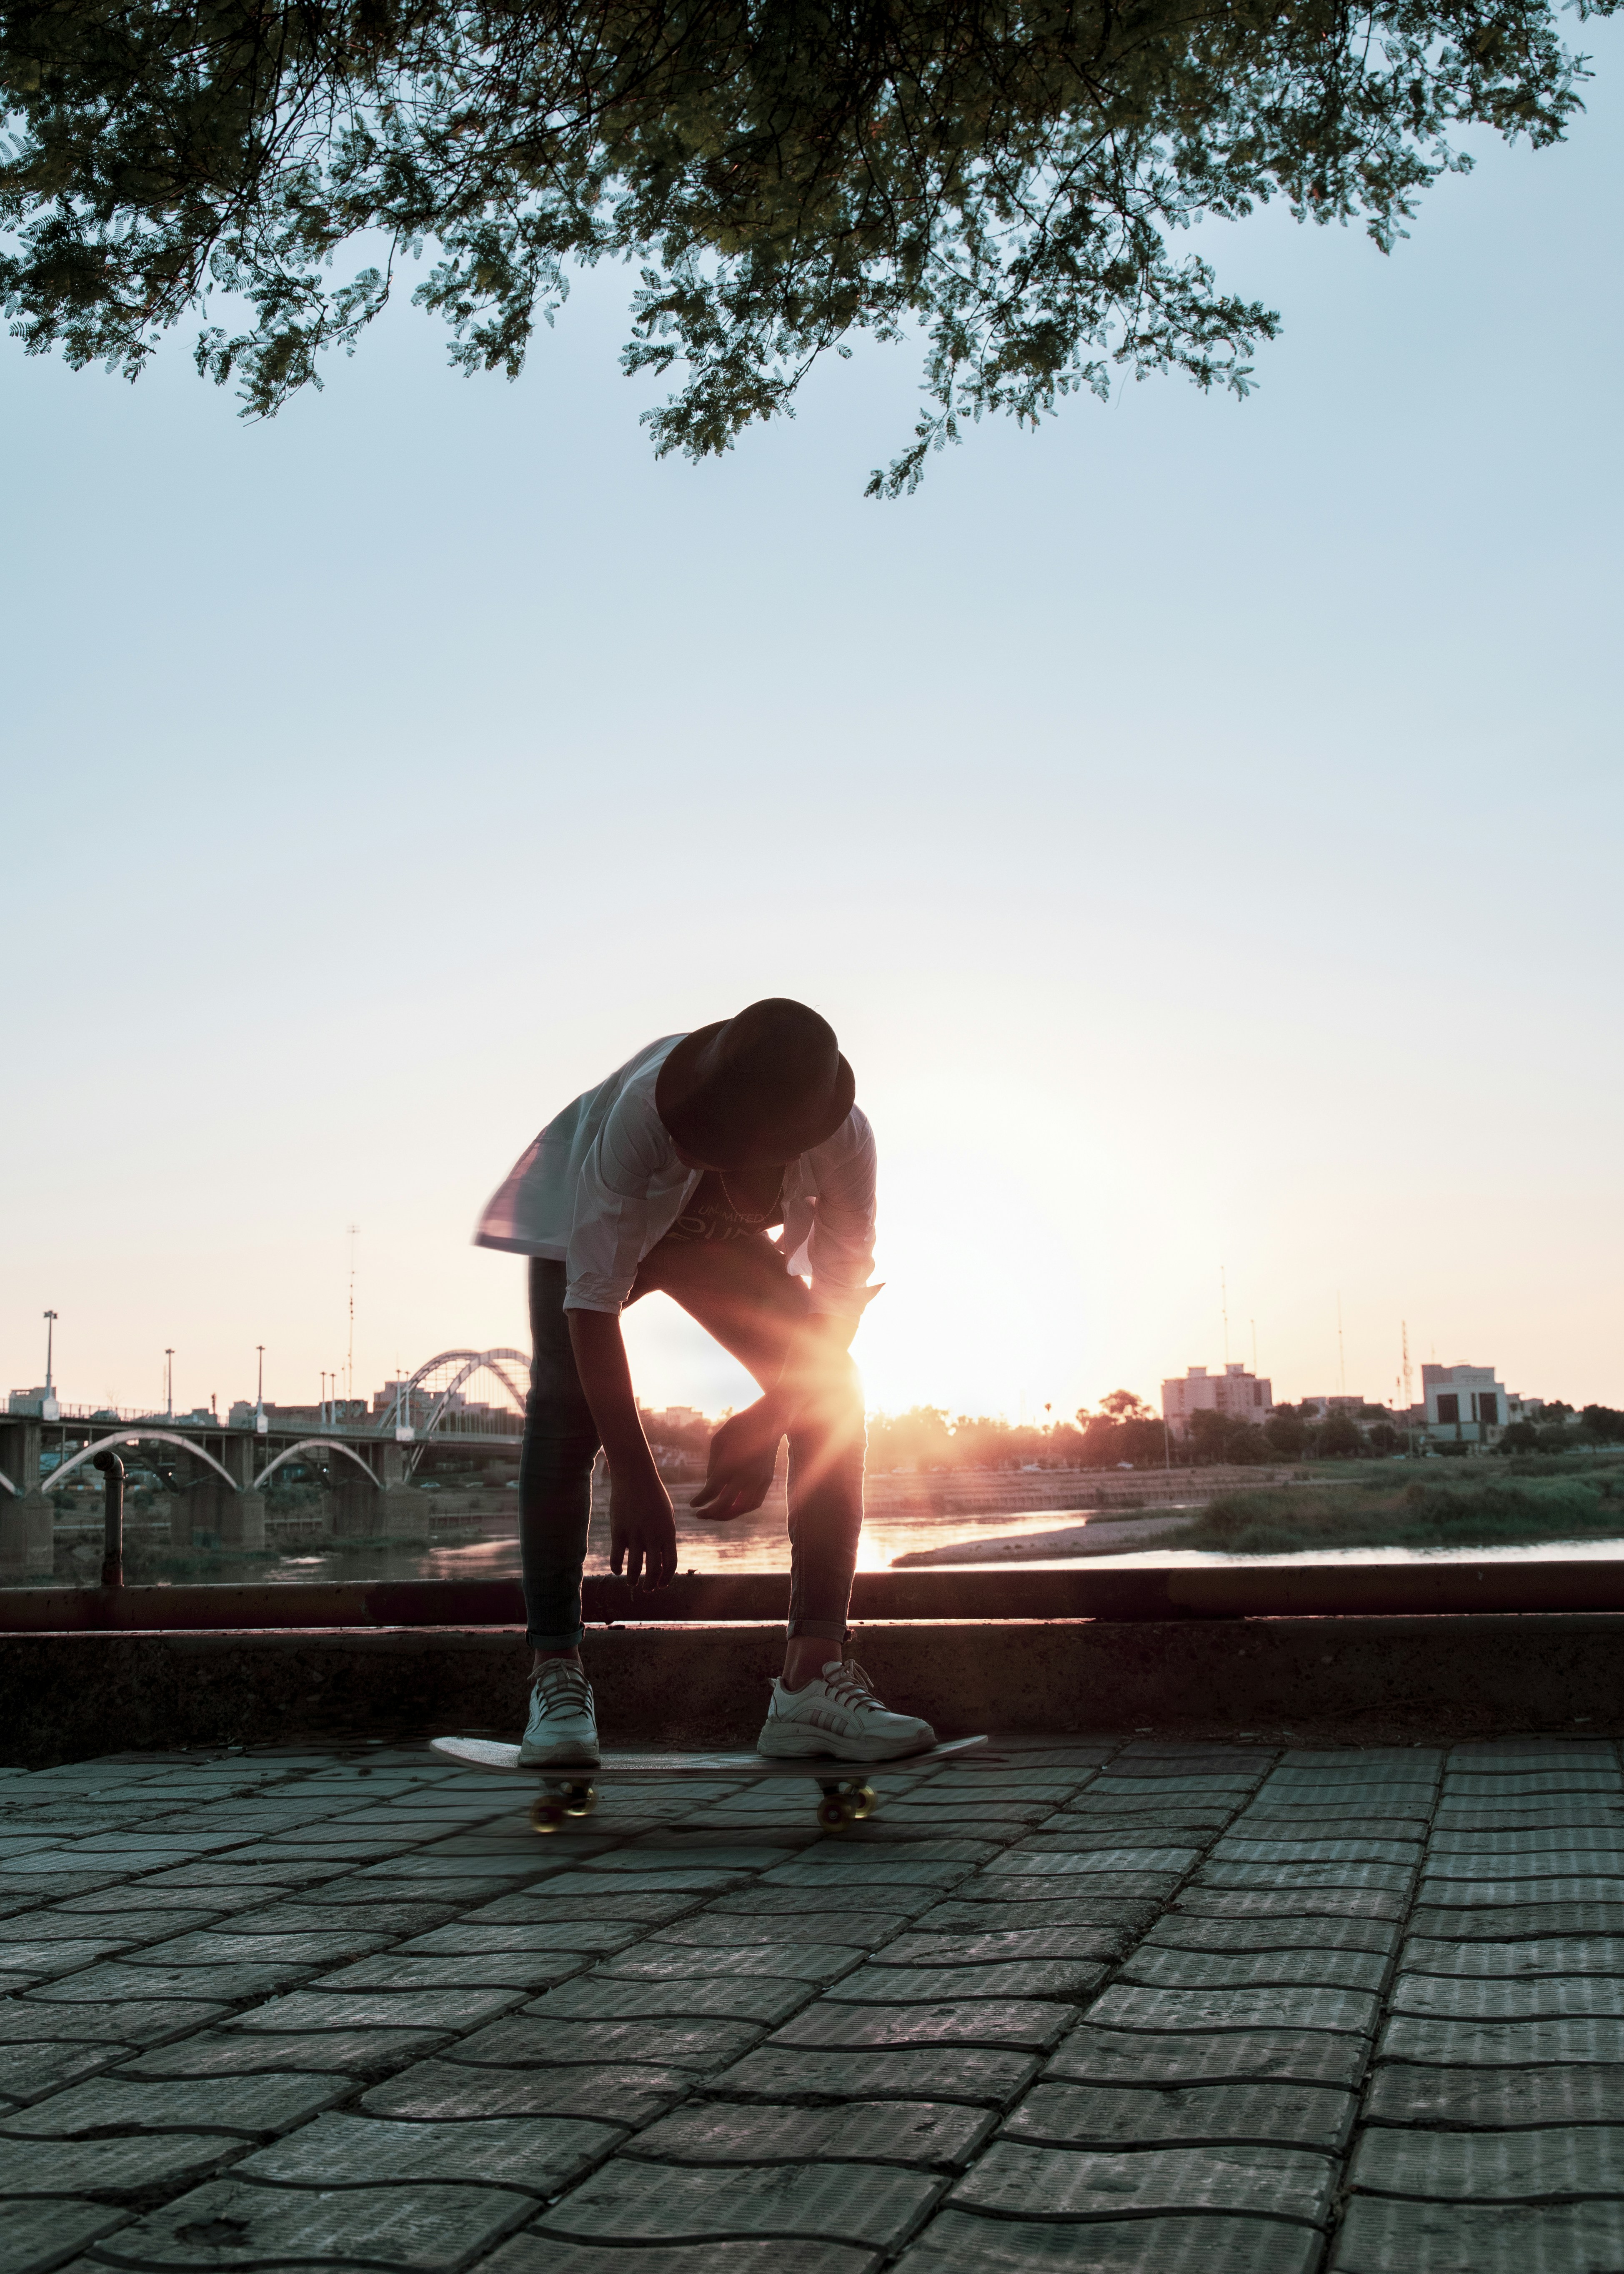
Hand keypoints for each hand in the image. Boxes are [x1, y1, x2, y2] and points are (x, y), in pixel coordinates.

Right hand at [609, 1464, 676, 1589]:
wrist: (635, 1475)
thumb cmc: (653, 1495)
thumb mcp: (666, 1515)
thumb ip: (665, 1536)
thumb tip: (661, 1558)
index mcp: (668, 1532)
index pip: (670, 1564)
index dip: (666, 1579)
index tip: (661, 1585)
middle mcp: (653, 1535)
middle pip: (653, 1570)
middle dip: (650, 1585)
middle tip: (647, 1589)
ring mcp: (635, 1533)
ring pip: (634, 1567)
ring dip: (633, 1580)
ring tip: (632, 1583)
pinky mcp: (618, 1530)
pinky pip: (617, 1556)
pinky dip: (616, 1567)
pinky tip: (617, 1570)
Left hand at [691, 1397, 783, 1521]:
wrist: (769, 1419)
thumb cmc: (739, 1426)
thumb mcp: (719, 1440)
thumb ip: (712, 1464)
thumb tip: (710, 1485)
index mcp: (730, 1463)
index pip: (711, 1490)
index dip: (700, 1500)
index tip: (692, 1504)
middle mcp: (746, 1474)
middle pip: (725, 1504)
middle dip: (710, 1513)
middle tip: (700, 1515)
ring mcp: (759, 1478)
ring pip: (743, 1508)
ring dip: (728, 1515)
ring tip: (717, 1514)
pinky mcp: (768, 1479)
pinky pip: (756, 1502)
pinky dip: (744, 1509)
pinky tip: (734, 1507)